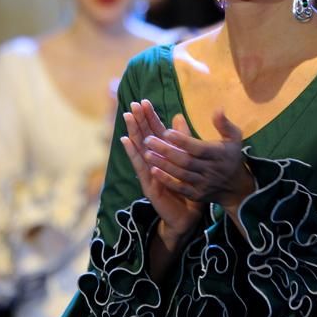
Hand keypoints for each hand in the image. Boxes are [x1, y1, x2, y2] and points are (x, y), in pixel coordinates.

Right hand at [121, 100, 201, 242]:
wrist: (189, 214)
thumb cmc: (187, 186)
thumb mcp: (187, 159)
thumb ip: (183, 139)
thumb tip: (179, 116)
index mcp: (163, 155)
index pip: (154, 132)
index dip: (149, 117)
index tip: (144, 101)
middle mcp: (153, 162)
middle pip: (144, 137)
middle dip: (139, 120)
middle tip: (132, 104)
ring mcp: (149, 173)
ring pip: (139, 149)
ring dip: (133, 132)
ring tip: (128, 117)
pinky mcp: (149, 184)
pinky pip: (140, 166)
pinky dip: (133, 153)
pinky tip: (127, 141)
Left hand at [141, 109, 255, 213]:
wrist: (236, 187)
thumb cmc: (231, 157)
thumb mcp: (234, 138)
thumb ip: (224, 124)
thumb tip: (217, 109)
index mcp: (217, 154)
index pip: (198, 148)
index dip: (182, 141)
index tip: (166, 132)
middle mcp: (209, 170)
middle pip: (186, 161)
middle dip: (166, 151)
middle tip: (148, 140)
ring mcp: (202, 184)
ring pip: (180, 174)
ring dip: (163, 164)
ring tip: (146, 153)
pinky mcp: (196, 194)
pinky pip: (180, 188)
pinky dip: (166, 180)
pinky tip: (153, 171)